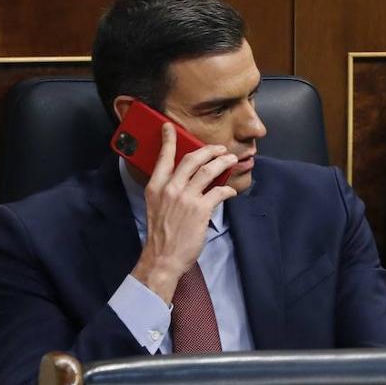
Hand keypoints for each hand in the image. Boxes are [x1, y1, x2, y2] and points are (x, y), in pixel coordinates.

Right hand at [130, 123, 237, 302]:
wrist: (162, 257)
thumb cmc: (160, 234)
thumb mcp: (155, 206)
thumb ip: (165, 190)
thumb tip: (181, 180)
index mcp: (155, 187)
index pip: (163, 157)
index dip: (168, 140)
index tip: (169, 127)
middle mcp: (170, 188)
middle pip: (192, 159)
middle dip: (208, 150)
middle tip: (219, 148)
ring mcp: (186, 198)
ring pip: (208, 171)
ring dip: (223, 163)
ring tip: (231, 160)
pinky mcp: (200, 210)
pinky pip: (219, 192)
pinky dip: (227, 189)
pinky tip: (230, 191)